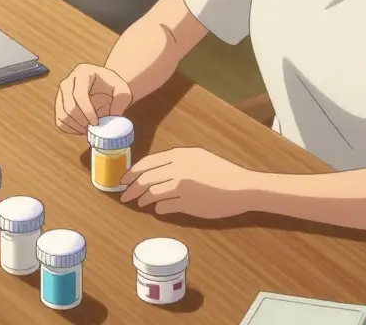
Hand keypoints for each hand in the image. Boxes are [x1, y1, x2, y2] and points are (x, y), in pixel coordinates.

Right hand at [54, 63, 133, 134]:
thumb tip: (113, 115)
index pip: (79, 94)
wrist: (104, 85)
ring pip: (62, 115)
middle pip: (68, 106)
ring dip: (75, 126)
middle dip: (81, 121)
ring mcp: (61, 93)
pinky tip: (81, 130)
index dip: (87, 111)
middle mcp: (68, 81)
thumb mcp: (123, 90)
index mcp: (83, 73)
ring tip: (89, 130)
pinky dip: (69, 129)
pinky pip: (59, 120)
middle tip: (93, 129)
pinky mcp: (59, 104)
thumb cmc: (113, 86)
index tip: (96, 123)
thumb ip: (121, 101)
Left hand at [119, 147, 254, 217]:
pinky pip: (165, 207)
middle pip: (146, 179)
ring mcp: (182, 187)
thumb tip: (154, 172)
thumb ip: (177, 162)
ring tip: (140, 203)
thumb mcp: (198, 157)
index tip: (124, 179)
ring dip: (143, 199)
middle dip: (131, 188)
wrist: (241, 187)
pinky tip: (158, 209)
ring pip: (152, 194)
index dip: (132, 172)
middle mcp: (178, 169)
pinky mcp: (187, 204)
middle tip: (125, 195)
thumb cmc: (221, 172)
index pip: (147, 163)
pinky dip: (158, 209)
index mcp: (180, 155)